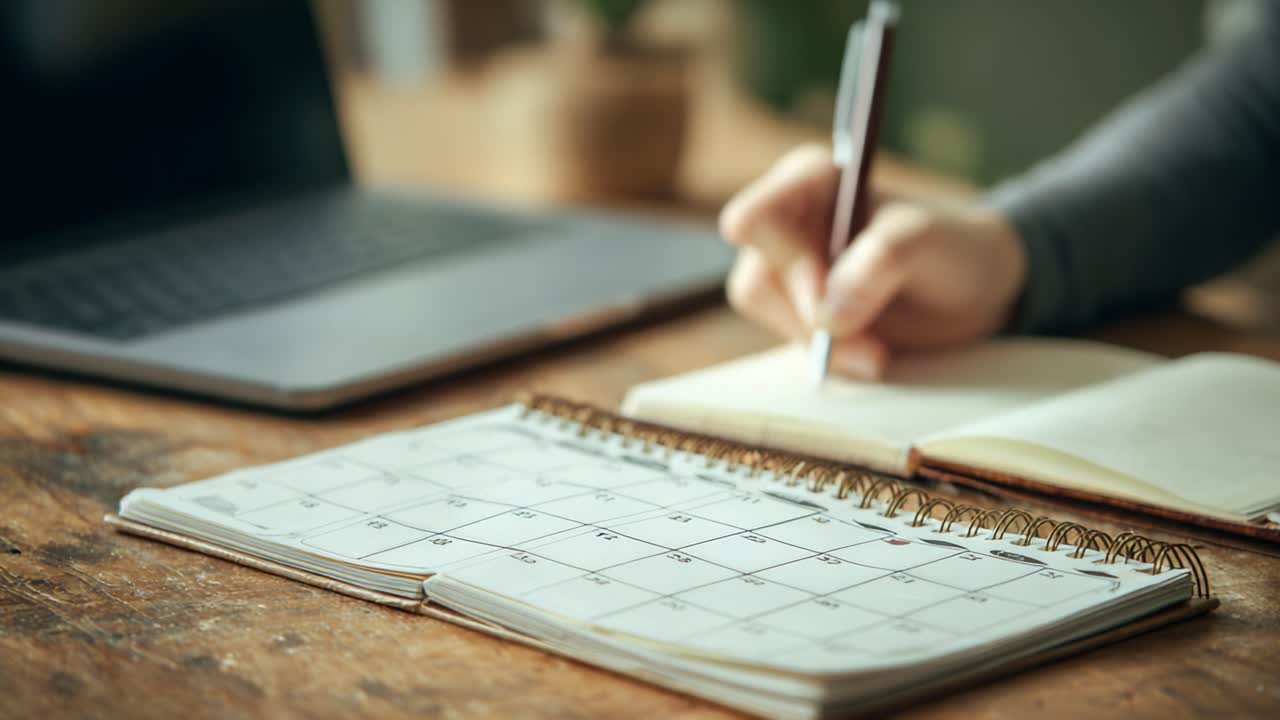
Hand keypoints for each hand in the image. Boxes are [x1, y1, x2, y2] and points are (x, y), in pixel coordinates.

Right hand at [719, 144, 1027, 379]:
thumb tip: (830, 314)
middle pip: (756, 279)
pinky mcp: (797, 308)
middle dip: (810, 317)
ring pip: (768, 315)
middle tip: (868, 340)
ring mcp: (788, 268)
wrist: (972, 292)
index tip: (826, 293)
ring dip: (822, 344)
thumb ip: (881, 259)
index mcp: (808, 180)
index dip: (784, 263)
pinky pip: (789, 341)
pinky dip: (830, 358)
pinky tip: (870, 354)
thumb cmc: (950, 248)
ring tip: (877, 351)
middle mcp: (787, 220)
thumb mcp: (927, 240)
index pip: (753, 219)